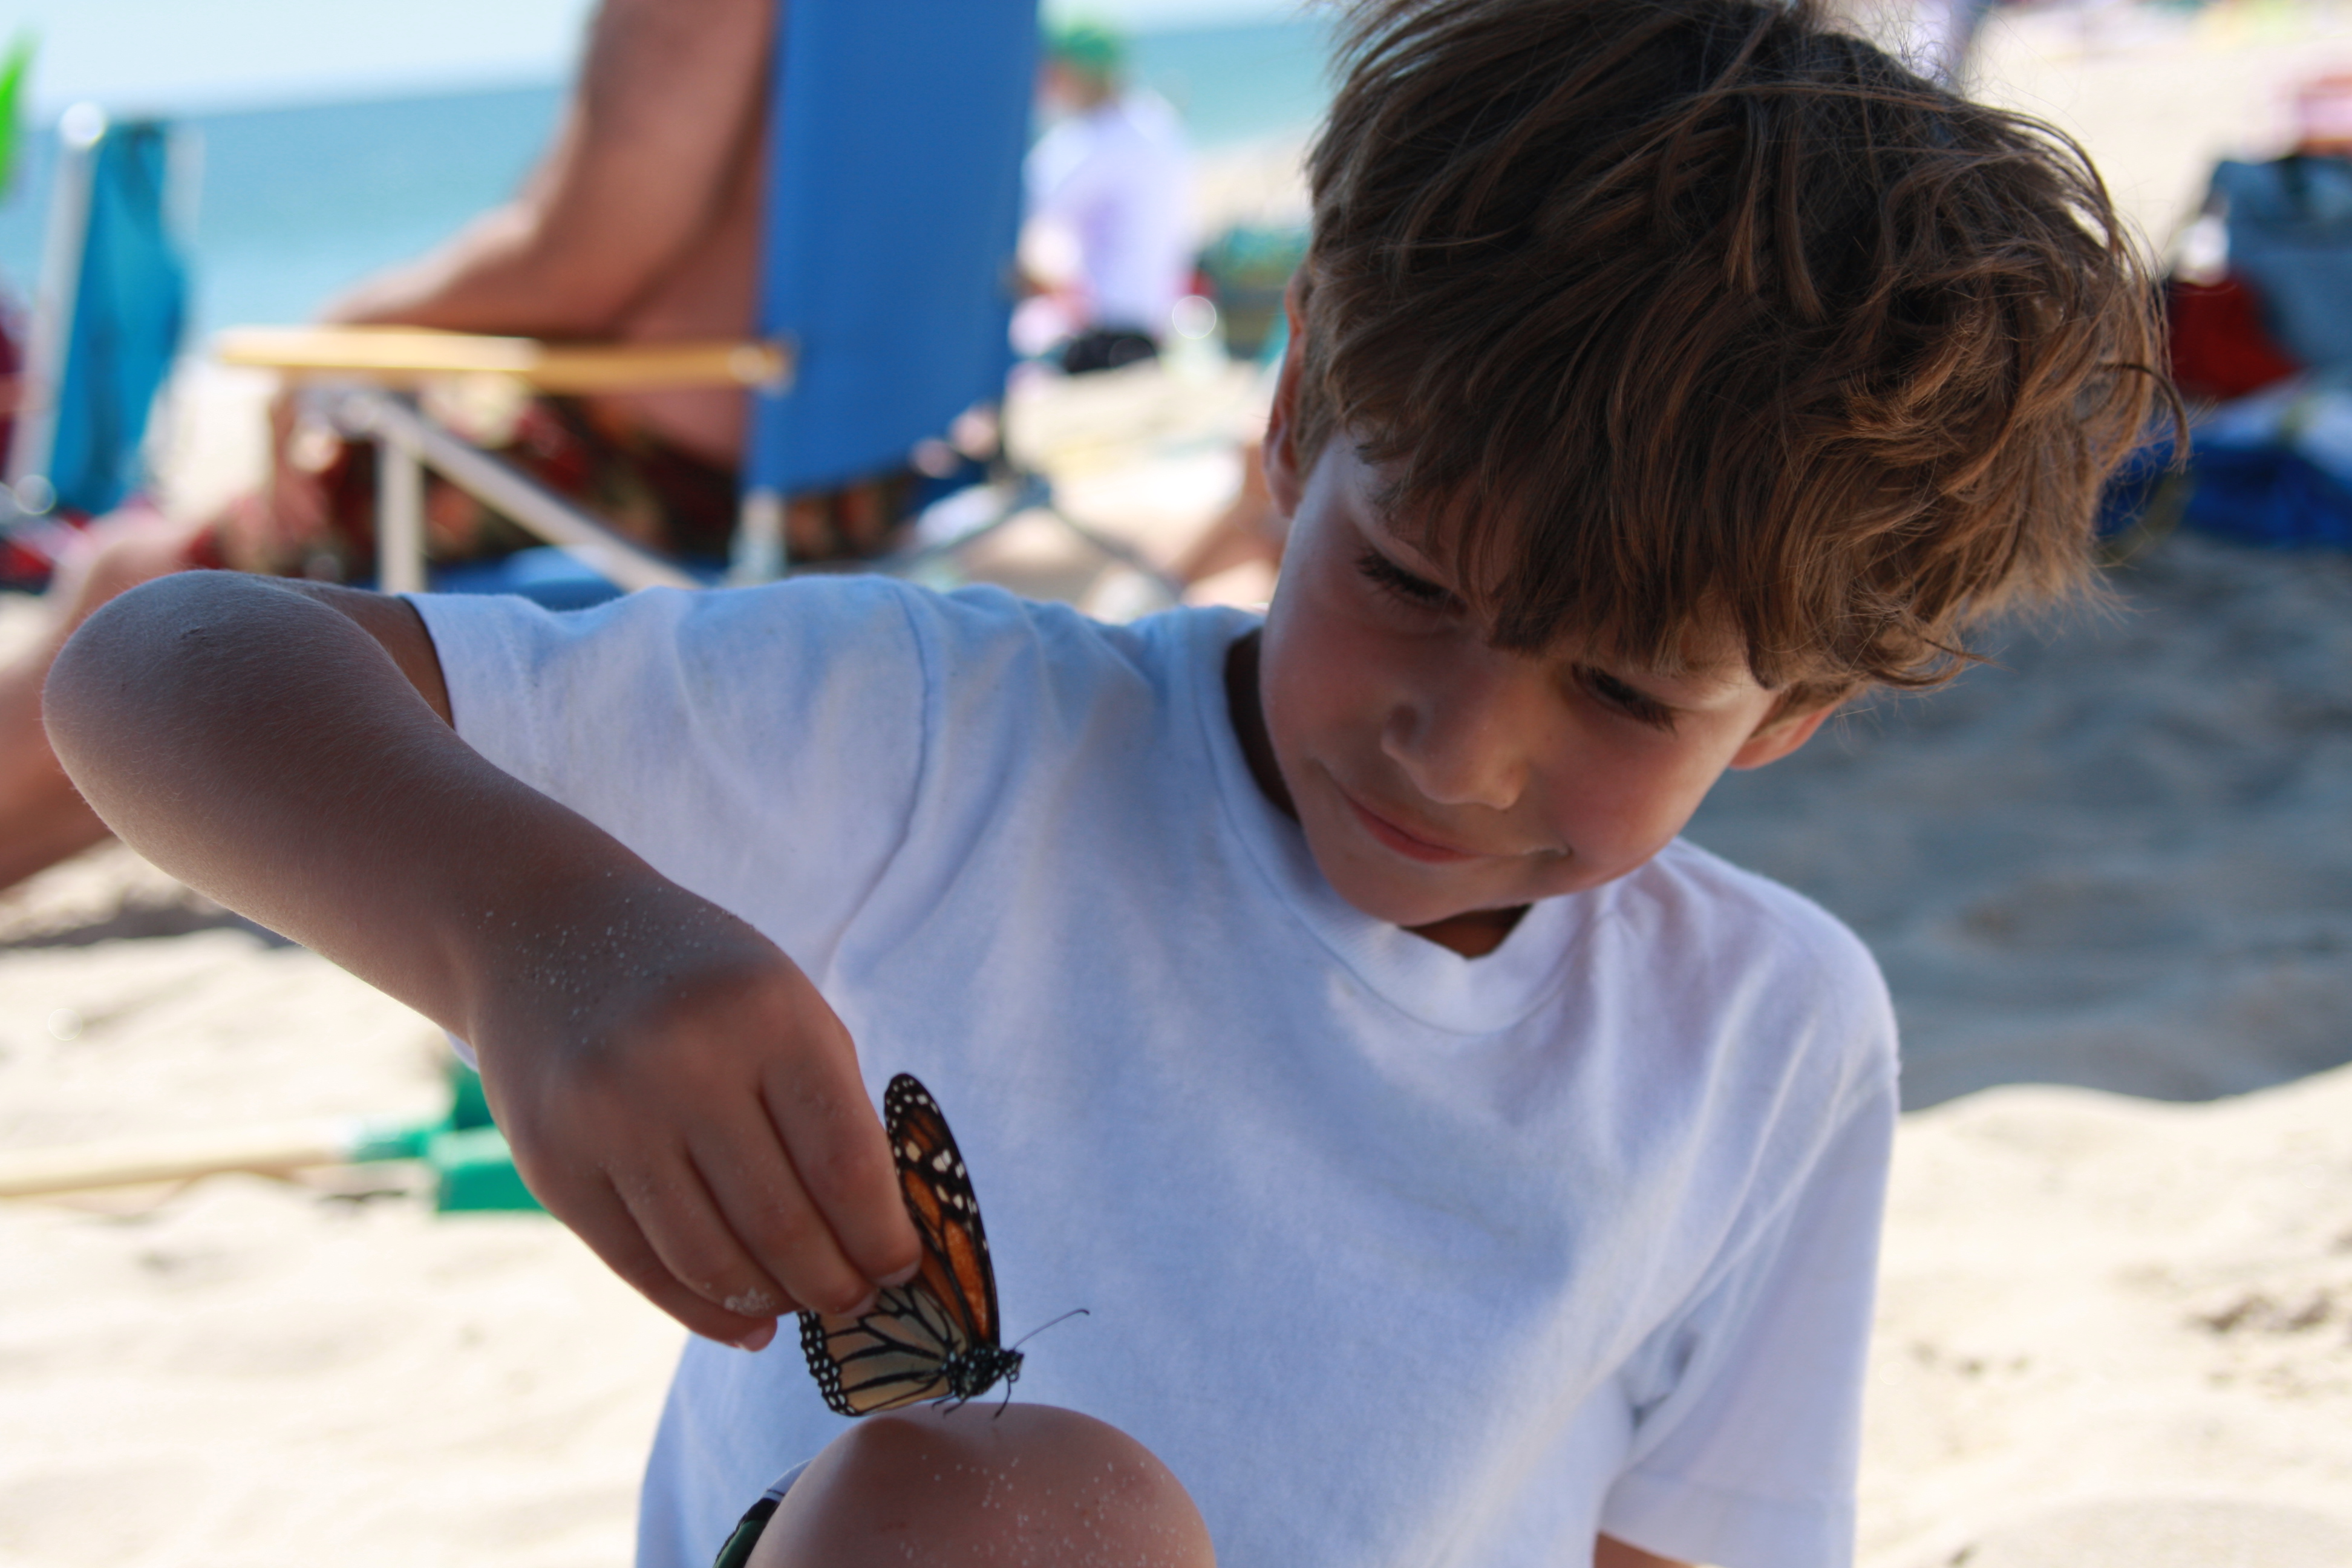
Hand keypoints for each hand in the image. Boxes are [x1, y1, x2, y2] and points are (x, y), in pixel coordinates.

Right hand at [467, 878, 922, 1348]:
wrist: (546, 934)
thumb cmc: (701, 984)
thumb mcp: (785, 1009)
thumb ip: (833, 1112)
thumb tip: (879, 1245)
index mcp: (767, 1017)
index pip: (846, 1166)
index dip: (885, 1239)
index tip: (906, 1272)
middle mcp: (683, 1065)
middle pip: (782, 1226)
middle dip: (837, 1285)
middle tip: (861, 1303)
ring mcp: (606, 1119)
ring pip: (712, 1262)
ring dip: (774, 1304)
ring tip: (805, 1304)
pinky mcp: (551, 1166)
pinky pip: (642, 1268)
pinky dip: (705, 1312)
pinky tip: (746, 1325)